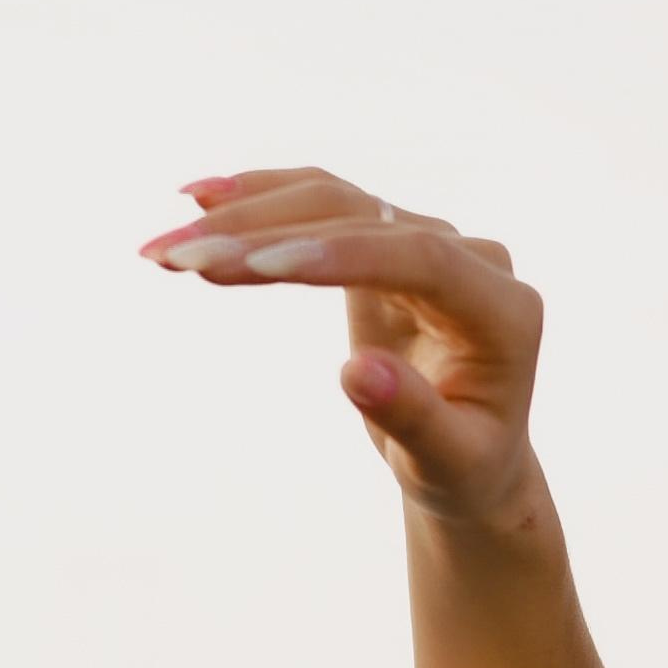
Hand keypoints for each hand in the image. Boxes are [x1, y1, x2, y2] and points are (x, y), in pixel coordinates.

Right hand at [139, 167, 551, 532]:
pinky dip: (260, 204)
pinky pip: (321, 206)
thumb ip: (413, 417)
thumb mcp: (446, 461)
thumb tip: (358, 372)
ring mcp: (429, 240)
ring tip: (164, 248)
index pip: (418, 259)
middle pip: (362, 222)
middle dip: (264, 238)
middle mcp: (474, 259)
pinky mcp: (387, 238)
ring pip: (331, 204)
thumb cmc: (464, 468)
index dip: (339, 256)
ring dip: (245, 218)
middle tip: (177, 258)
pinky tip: (198, 200)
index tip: (261, 264)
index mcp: (503, 310)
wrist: (471, 457)